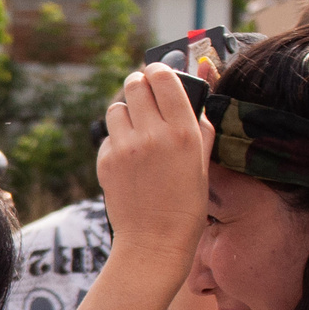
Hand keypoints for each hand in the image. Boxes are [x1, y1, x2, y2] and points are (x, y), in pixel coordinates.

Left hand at [96, 65, 212, 270]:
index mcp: (183, 131)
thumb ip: (200, 126)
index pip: (164, 79)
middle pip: (135, 85)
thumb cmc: (187, 202)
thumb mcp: (203, 161)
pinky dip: (117, 139)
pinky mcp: (105, 160)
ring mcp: (125, 147)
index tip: (157, 70)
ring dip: (126, 111)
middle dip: (140, 84)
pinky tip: (129, 157)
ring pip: (116, 107)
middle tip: (144, 91)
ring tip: (137, 128)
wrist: (155, 240)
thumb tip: (195, 96)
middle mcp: (152, 134)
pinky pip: (108, 135)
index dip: (159, 70)